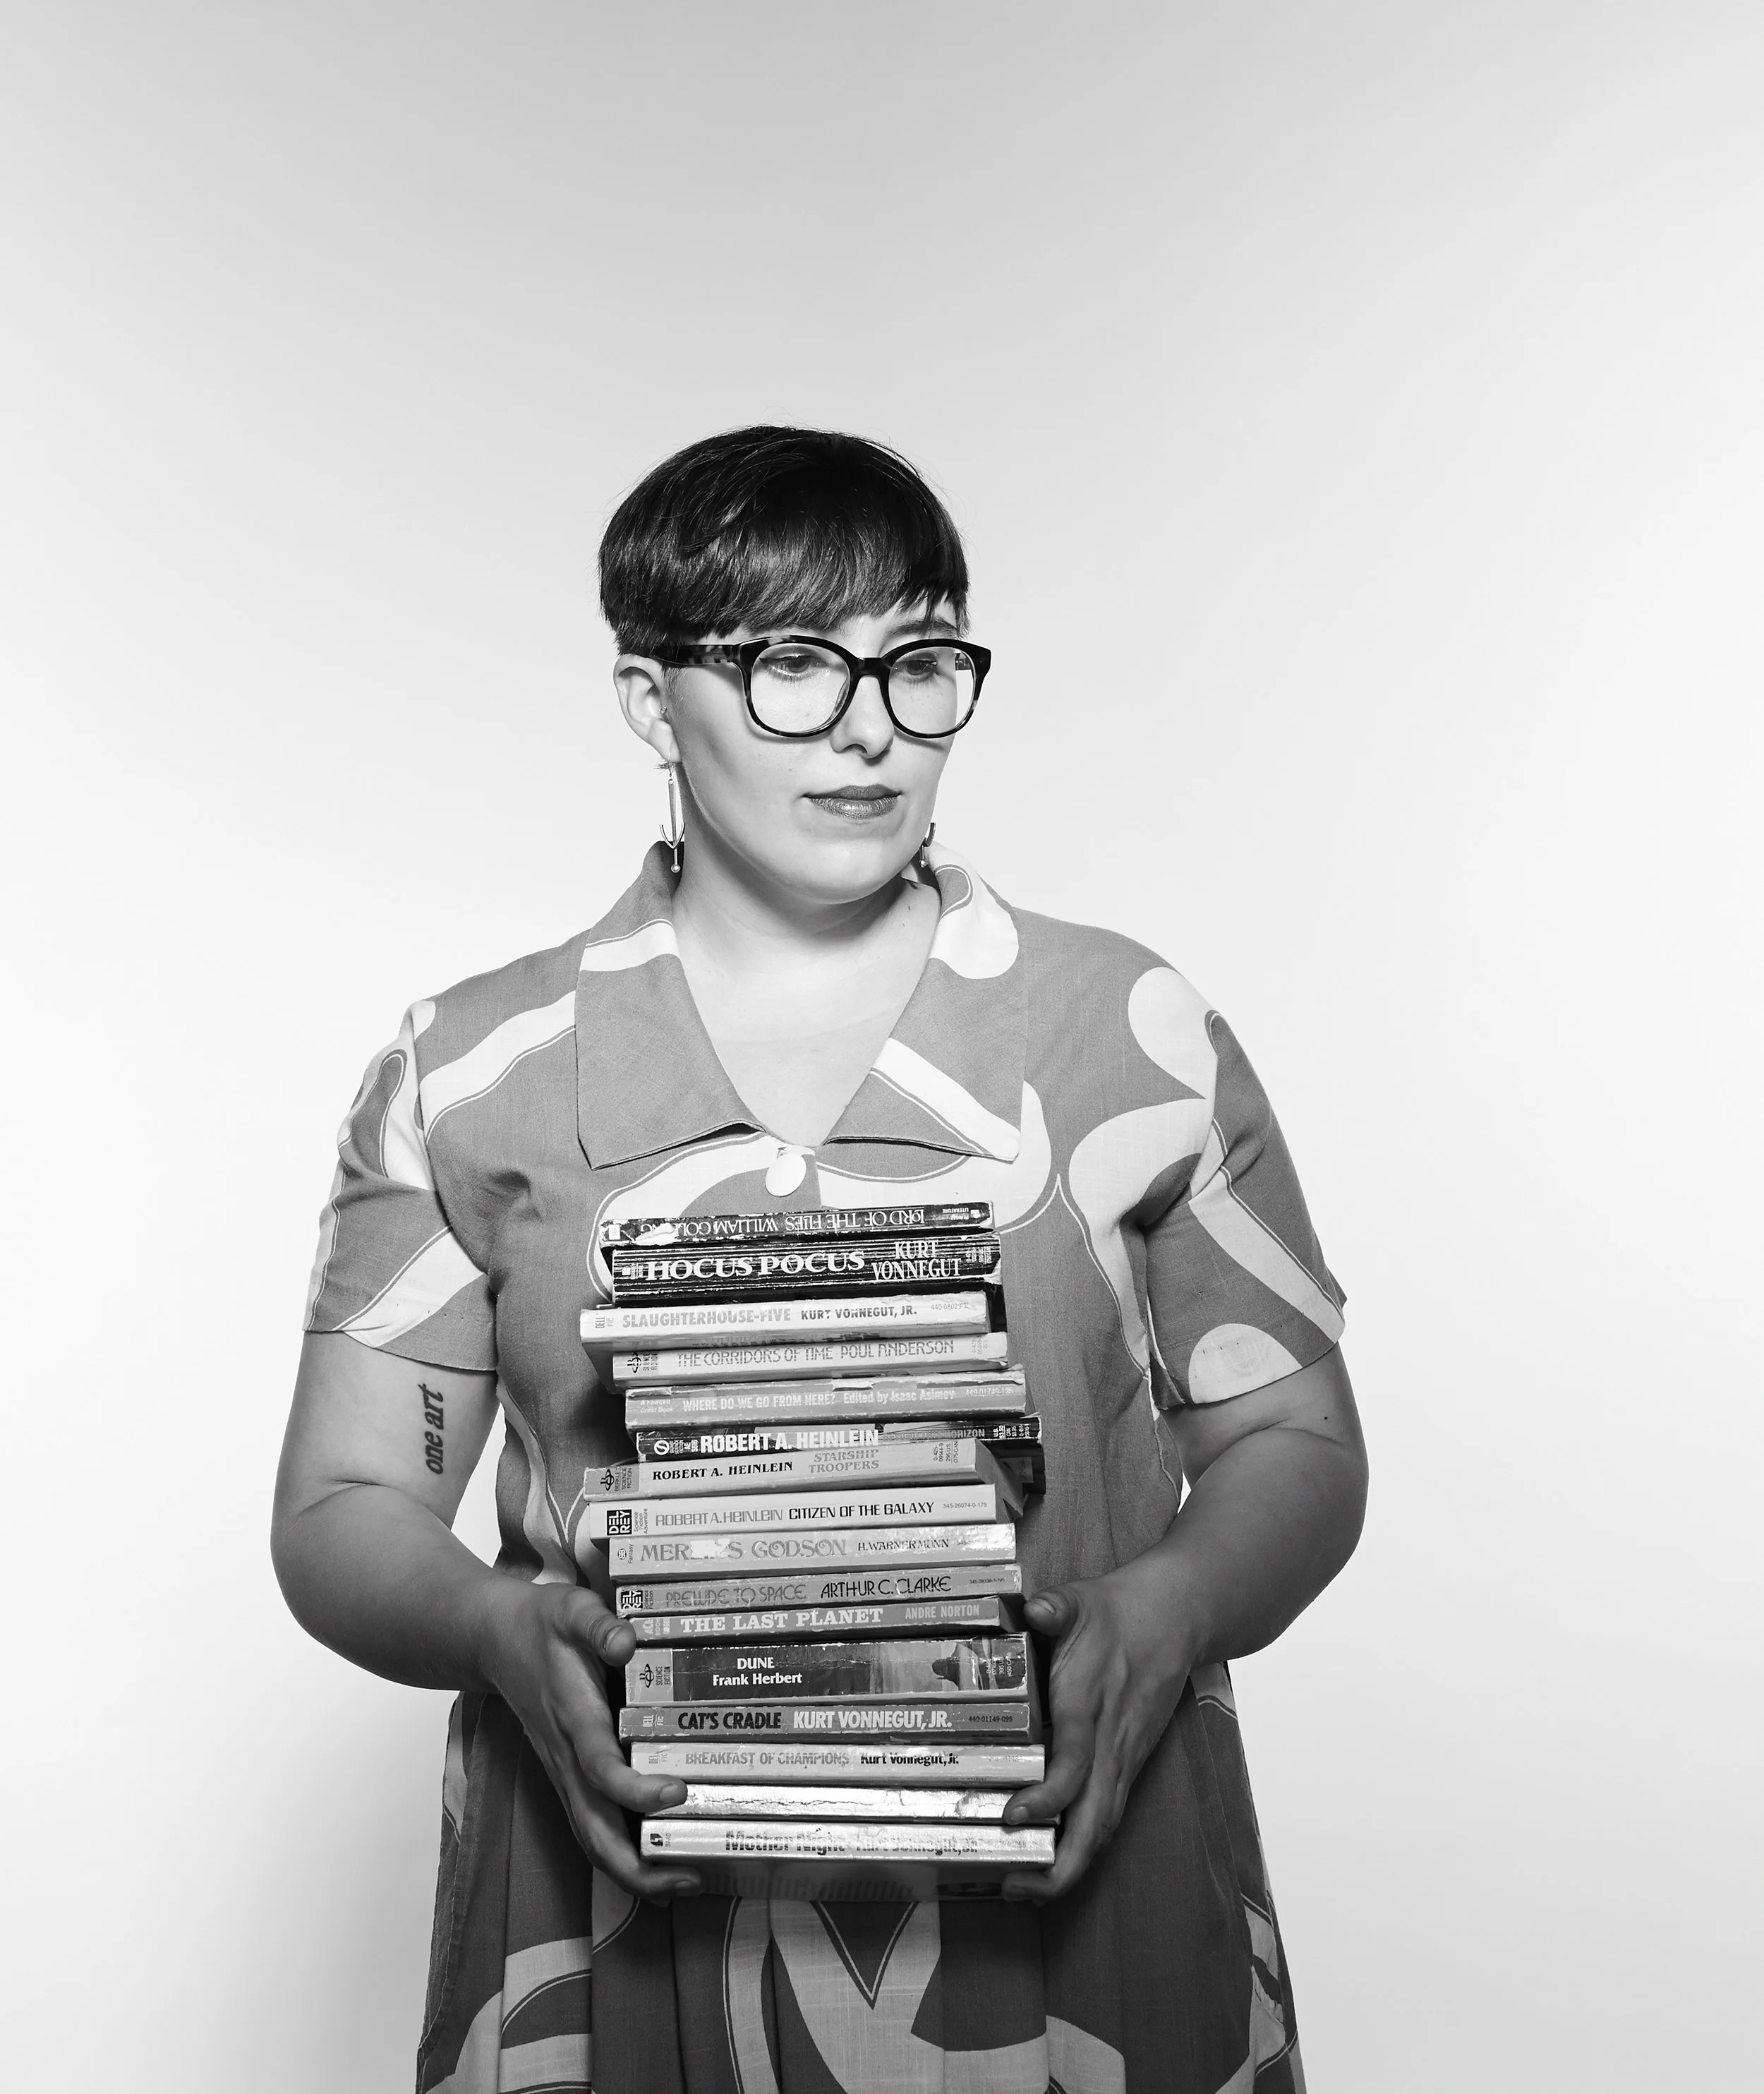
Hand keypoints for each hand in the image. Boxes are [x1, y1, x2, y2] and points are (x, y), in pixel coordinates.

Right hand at [478, 1578, 699, 1900]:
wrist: (494, 1639)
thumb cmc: (541, 1624)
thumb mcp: (572, 1609)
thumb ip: (599, 1625)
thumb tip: (628, 1641)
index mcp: (573, 1720)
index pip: (602, 1770)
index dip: (636, 1790)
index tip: (678, 1792)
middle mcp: (567, 1759)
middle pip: (595, 1831)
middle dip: (638, 1867)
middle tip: (690, 1879)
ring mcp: (564, 1774)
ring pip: (591, 1839)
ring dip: (632, 1872)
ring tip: (683, 1883)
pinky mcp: (566, 1777)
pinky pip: (591, 1827)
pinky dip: (620, 1855)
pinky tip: (656, 1865)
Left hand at [999, 1555, 1197, 1900]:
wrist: (1174, 1617)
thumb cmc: (1118, 1612)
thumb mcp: (1080, 1600)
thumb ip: (1054, 1607)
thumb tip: (1032, 1609)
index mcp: (1091, 1707)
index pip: (1074, 1767)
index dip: (1047, 1799)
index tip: (1013, 1816)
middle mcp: (1110, 1743)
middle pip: (1094, 1821)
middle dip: (1060, 1866)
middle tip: (1014, 1887)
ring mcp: (1124, 1757)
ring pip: (1103, 1827)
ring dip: (1070, 1866)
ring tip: (1025, 1887)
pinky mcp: (1129, 1762)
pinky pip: (1108, 1814)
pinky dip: (1083, 1845)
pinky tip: (1055, 1859)